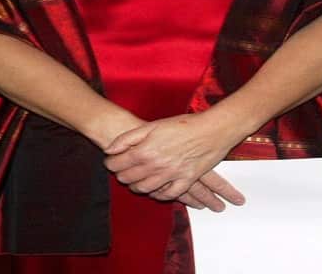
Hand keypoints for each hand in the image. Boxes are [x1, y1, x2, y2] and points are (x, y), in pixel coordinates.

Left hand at [103, 112, 245, 211]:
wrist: (211, 130)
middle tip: (120, 172)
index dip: (110, 164)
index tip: (110, 162)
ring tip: (133, 182)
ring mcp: (171, 175)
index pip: (118, 164)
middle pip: (129, 178)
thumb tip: (109, 150)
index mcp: (145, 151)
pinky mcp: (186, 181)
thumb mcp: (151, 126)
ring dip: (136, 187)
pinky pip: (168, 195)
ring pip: (146, 189)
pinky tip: (154, 192)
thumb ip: (127, 138)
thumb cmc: (181, 125)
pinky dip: (158, 195)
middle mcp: (156, 166)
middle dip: (120, 176)